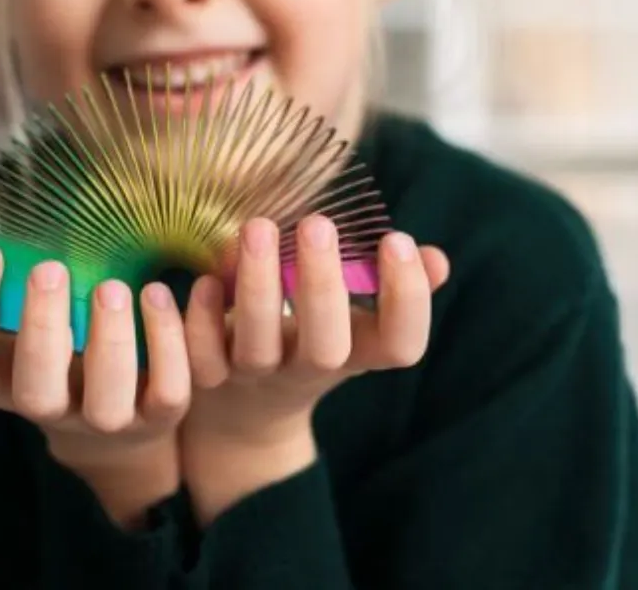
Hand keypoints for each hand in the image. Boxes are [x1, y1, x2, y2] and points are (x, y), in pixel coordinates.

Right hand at [0, 211, 191, 525]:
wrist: (115, 408)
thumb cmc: (45, 338)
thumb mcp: (1, 308)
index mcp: (0, 377)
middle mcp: (49, 405)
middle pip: (34, 389)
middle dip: (41, 330)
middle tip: (51, 269)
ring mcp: (105, 417)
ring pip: (105, 402)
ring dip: (110, 342)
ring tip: (113, 285)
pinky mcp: (158, 414)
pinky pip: (168, 392)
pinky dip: (168, 344)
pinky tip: (159, 293)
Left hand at [180, 216, 448, 521]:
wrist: (244, 414)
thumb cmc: (311, 337)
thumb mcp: (356, 321)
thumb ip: (390, 287)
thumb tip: (436, 258)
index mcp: (356, 352)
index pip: (400, 345)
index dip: (407, 300)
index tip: (398, 240)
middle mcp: (309, 369)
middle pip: (326, 346)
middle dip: (322, 284)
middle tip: (318, 222)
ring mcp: (255, 377)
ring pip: (257, 346)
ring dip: (257, 285)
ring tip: (258, 226)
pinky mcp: (206, 378)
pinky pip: (201, 355)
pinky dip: (203, 317)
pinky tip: (206, 278)